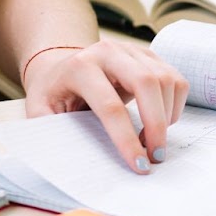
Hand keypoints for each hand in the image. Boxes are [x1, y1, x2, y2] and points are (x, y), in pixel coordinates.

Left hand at [21, 40, 187, 174]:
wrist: (61, 66)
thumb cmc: (54, 92)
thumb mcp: (39, 109)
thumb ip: (47, 129)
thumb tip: (67, 154)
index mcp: (79, 67)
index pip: (110, 105)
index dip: (126, 138)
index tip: (139, 164)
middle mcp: (108, 51)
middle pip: (146, 83)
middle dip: (156, 124)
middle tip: (156, 156)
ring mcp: (132, 50)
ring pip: (166, 80)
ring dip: (167, 117)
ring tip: (152, 140)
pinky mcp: (150, 55)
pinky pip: (176, 80)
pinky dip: (174, 106)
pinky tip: (159, 120)